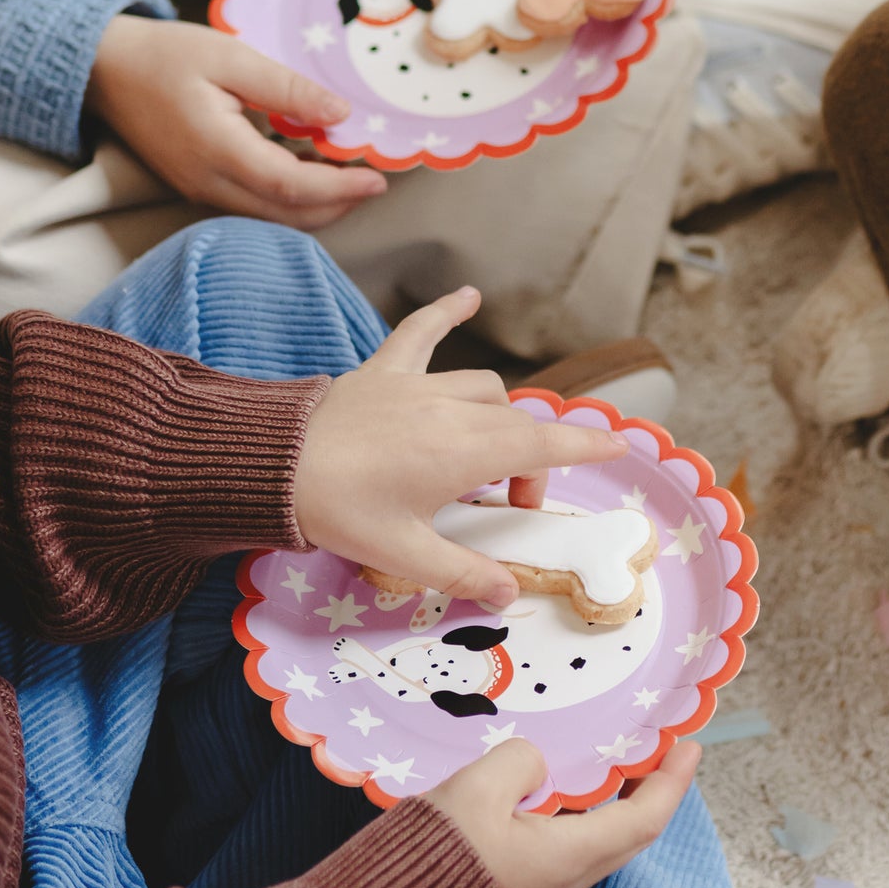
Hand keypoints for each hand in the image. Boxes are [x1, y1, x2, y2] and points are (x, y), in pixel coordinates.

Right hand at [88, 15, 385, 228]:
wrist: (103, 70)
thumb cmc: (165, 54)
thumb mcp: (230, 56)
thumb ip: (286, 88)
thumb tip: (340, 114)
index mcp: (216, 149)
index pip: (290, 186)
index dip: (339, 189)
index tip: (378, 180)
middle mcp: (208, 182)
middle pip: (285, 214)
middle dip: (336, 206)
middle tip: (374, 182)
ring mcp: (200, 190)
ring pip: (270, 216)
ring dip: (314, 205)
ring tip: (349, 175)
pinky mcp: (197, 186)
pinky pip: (252, 205)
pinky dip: (288, 197)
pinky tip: (309, 168)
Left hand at [295, 286, 628, 603]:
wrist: (271, 468)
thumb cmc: (339, 512)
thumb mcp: (404, 556)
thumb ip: (464, 573)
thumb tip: (508, 592)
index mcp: (464, 454)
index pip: (542, 447)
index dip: (585, 446)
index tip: (617, 446)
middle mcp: (451, 410)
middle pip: (516, 425)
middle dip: (530, 462)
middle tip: (509, 503)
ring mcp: (418, 385)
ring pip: (484, 390)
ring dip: (499, 418)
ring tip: (484, 457)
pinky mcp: (383, 371)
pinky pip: (421, 332)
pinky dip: (447, 312)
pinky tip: (468, 295)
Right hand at [429, 735, 701, 887]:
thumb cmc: (435, 854)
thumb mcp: (478, 787)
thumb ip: (521, 760)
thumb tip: (537, 764)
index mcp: (569, 856)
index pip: (644, 819)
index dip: (672, 782)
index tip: (688, 747)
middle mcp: (567, 879)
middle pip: (631, 834)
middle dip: (653, 791)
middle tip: (661, 751)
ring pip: (603, 843)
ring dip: (620, 804)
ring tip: (619, 765)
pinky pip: (573, 849)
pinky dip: (588, 816)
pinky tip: (565, 793)